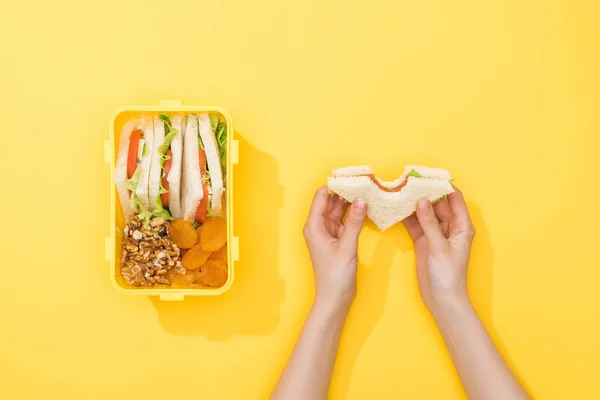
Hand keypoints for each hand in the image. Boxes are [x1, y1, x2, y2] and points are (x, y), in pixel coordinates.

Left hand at [303, 187, 367, 310]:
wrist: (335, 298)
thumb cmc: (335, 276)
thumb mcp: (347, 247)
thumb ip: (355, 222)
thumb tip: (361, 200)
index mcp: (314, 226)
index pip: (321, 196)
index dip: (334, 184)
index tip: (349, 175)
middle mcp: (319, 226)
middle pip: (331, 201)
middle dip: (345, 190)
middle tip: (362, 180)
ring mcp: (328, 232)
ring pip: (339, 210)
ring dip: (351, 201)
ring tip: (366, 189)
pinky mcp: (337, 239)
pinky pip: (345, 220)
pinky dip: (354, 213)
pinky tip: (365, 206)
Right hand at [403, 187, 475, 314]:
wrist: (442, 299)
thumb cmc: (449, 275)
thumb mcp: (439, 246)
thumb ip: (429, 223)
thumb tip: (422, 200)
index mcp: (462, 226)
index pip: (454, 199)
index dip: (443, 186)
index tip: (428, 175)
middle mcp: (450, 227)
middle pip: (437, 203)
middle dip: (425, 192)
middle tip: (409, 180)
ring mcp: (436, 234)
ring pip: (424, 213)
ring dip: (414, 203)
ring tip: (400, 191)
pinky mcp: (424, 241)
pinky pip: (415, 224)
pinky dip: (407, 217)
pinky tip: (397, 208)